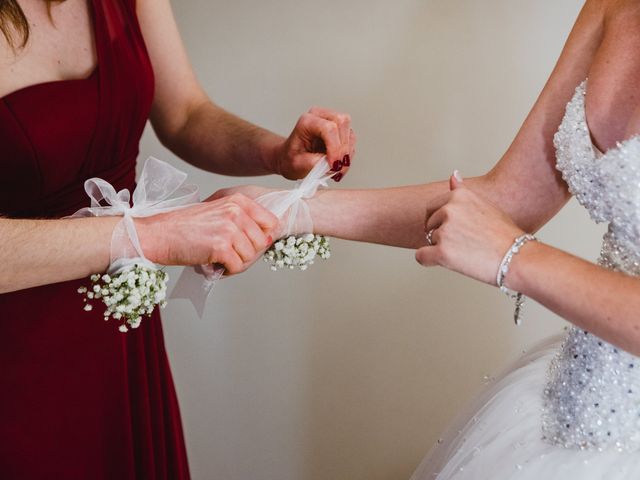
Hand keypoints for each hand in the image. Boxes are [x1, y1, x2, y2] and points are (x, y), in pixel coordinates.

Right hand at [135, 193, 277, 274]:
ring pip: (251, 257)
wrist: (159, 234)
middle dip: (248, 254)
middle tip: (229, 255)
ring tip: (220, 259)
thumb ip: (243, 219)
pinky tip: (215, 265)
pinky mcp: (221, 247)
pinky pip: (237, 266)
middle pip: (262, 243)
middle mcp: (236, 212)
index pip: (271, 222)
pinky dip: (227, 271)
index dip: (262, 237)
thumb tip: (269, 237)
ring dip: (237, 263)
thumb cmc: (186, 227)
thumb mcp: (219, 211)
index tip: (248, 243)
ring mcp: (229, 229)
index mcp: (238, 201)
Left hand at [273, 107, 355, 180]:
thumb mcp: (298, 164)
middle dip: (343, 149)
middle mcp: (320, 116)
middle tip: (337, 168)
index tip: (333, 165)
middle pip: (342, 124)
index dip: (335, 147)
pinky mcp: (340, 131)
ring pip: (349, 133)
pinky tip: (338, 165)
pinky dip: (347, 156)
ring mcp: (332, 122)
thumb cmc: (290, 158)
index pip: (328, 128)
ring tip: (336, 169)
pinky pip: (350, 141)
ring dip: (346, 154)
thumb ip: (315, 163)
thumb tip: (333, 164)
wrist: (290, 158)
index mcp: (307, 121)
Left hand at [415, 171, 524, 284]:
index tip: (462, 229)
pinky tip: (452, 261)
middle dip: (440, 235)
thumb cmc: (504, 235)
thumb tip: (453, 175)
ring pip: (428, 242)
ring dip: (443, 249)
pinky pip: (421, 256)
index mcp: (458, 195)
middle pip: (428, 225)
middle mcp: (449, 209)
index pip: (431, 208)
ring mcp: (445, 230)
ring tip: (468, 252)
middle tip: (466, 242)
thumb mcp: (485, 205)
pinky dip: (431, 261)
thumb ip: (463, 192)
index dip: (443, 222)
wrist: (518, 258)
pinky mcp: (442, 251)